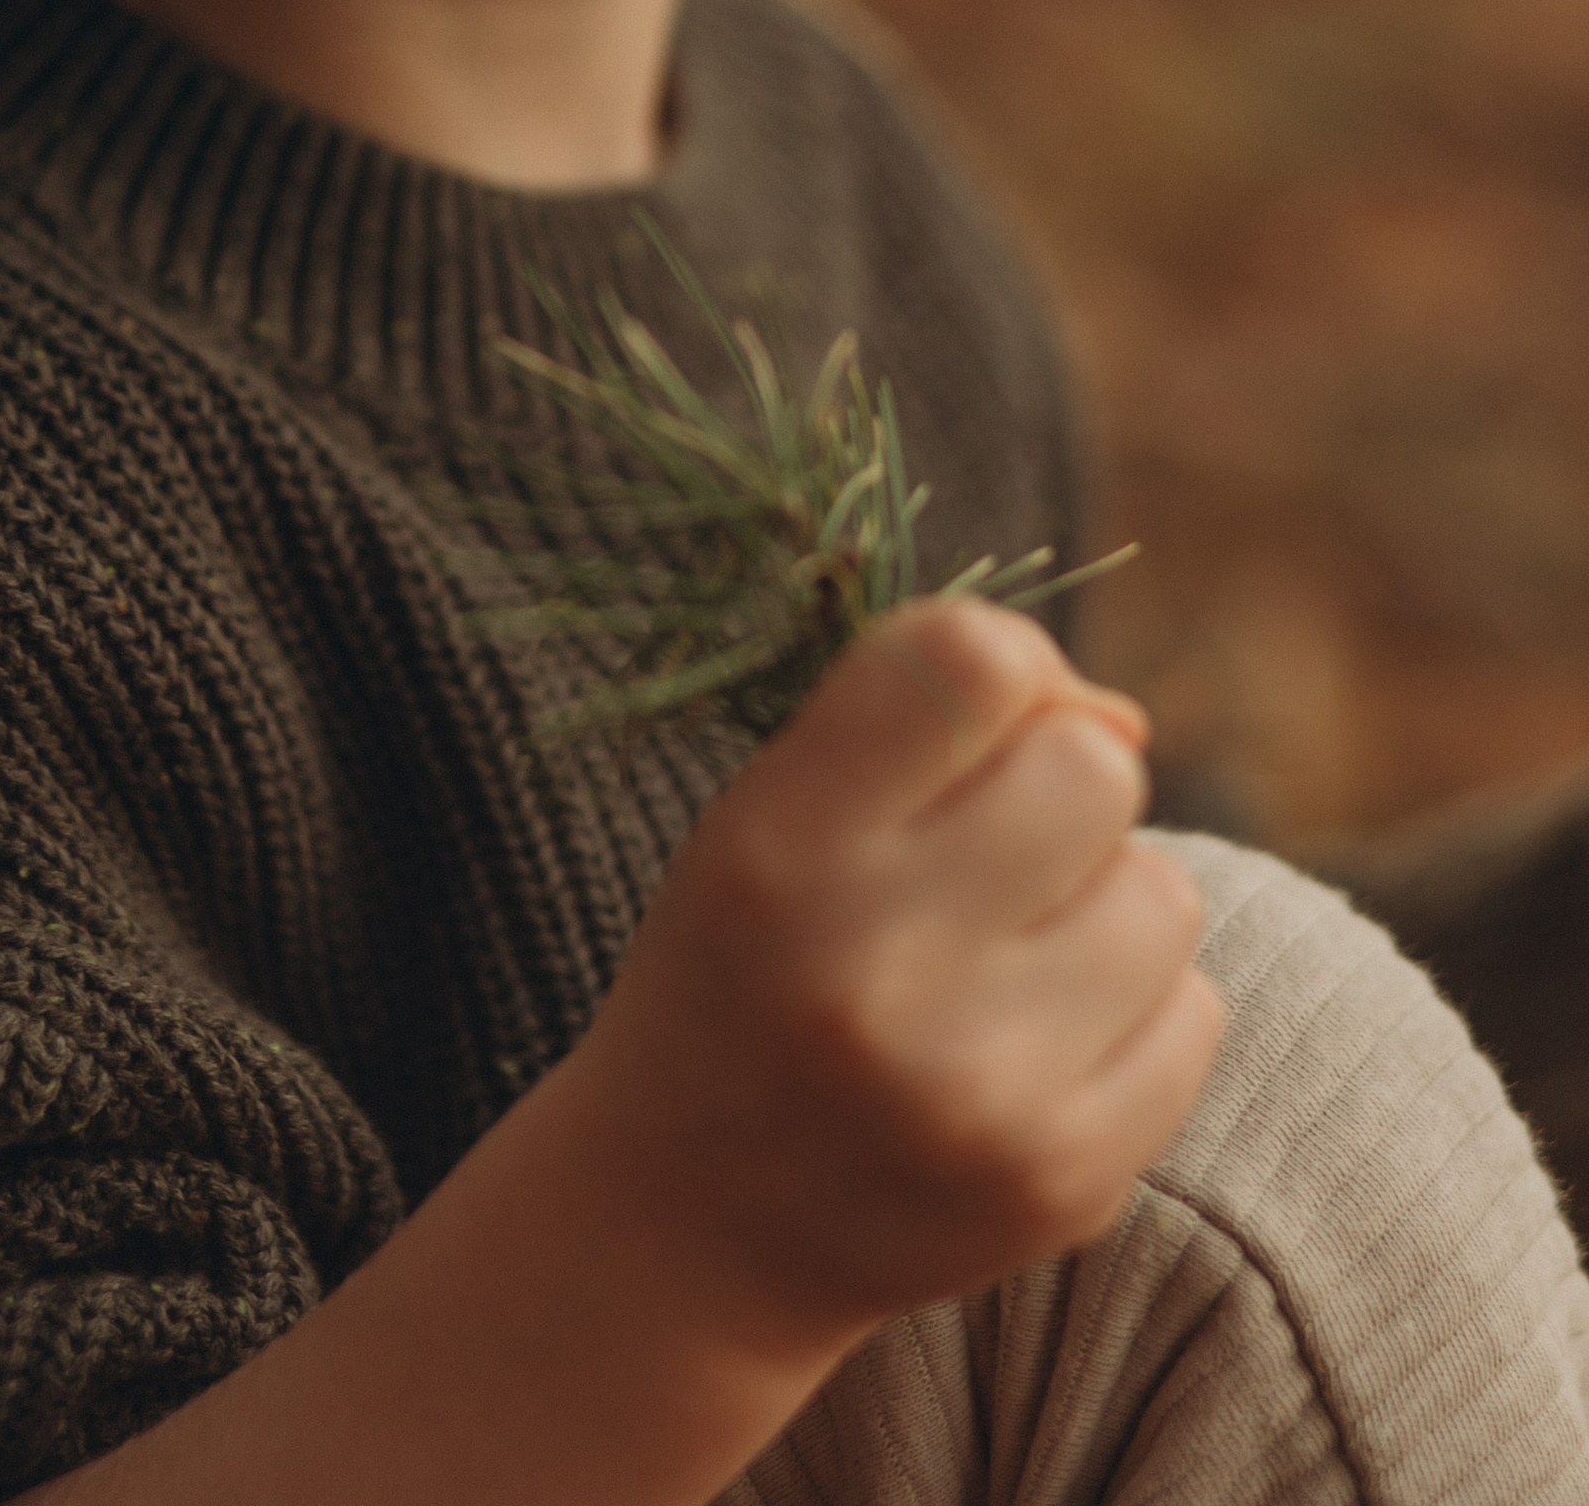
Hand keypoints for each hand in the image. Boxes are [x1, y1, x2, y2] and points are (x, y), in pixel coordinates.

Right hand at [567, 598, 1221, 1367]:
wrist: (693, 1226)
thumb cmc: (746, 968)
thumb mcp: (766, 809)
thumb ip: (923, 718)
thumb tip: (1126, 719)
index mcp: (782, 846)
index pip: (970, 662)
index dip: (1004, 668)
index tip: (971, 726)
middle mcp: (878, 965)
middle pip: (1094, 769)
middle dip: (1061, 788)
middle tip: (991, 856)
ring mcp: (981, 1088)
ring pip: (1164, 892)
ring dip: (1105, 903)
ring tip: (1010, 961)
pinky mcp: (1065, 1182)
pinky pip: (1194, 1015)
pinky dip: (1136, 1014)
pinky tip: (1039, 1047)